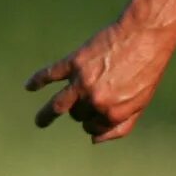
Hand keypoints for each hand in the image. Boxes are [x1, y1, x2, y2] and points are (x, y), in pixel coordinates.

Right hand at [27, 17, 173, 142]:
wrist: (146, 36)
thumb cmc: (146, 70)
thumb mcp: (140, 103)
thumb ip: (120, 126)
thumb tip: (94, 140)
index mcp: (112, 114)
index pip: (92, 127)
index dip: (94, 121)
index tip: (100, 110)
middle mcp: (95, 101)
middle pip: (77, 115)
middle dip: (81, 110)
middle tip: (91, 96)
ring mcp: (82, 82)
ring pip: (58, 105)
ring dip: (46, 116)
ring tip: (40, 122)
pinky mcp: (75, 63)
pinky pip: (50, 74)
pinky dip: (37, 80)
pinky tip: (29, 86)